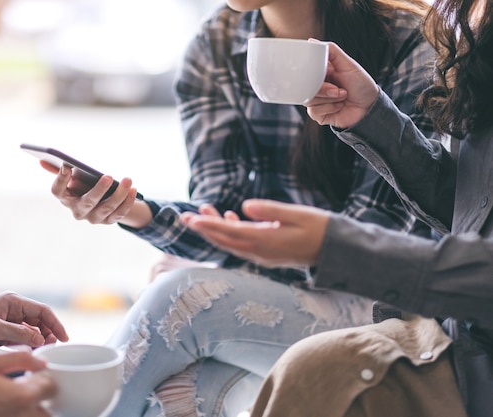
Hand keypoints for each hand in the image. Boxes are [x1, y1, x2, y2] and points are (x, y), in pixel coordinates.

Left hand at [0, 291, 68, 347]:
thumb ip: (19, 334)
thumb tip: (40, 340)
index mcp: (15, 301)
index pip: (43, 311)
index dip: (55, 324)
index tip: (64, 338)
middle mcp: (16, 308)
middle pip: (40, 320)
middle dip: (48, 333)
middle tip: (51, 348)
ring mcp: (11, 318)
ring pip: (33, 329)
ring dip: (39, 339)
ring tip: (42, 351)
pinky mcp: (6, 328)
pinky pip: (23, 335)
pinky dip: (28, 343)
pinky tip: (31, 351)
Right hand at [0, 348, 55, 416]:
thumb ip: (21, 358)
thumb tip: (41, 362)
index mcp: (22, 397)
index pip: (51, 388)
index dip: (46, 377)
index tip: (36, 372)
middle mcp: (19, 415)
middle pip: (48, 411)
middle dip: (44, 399)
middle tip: (32, 386)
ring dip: (35, 409)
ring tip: (20, 397)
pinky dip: (21, 414)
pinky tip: (9, 405)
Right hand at [44, 162, 149, 227]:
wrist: (101, 201)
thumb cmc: (83, 184)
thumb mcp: (73, 177)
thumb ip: (61, 170)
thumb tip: (43, 159)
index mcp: (65, 198)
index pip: (57, 191)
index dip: (60, 180)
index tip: (66, 166)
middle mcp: (77, 211)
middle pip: (87, 201)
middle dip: (98, 189)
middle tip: (108, 176)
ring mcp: (93, 218)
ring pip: (106, 208)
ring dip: (119, 194)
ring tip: (127, 179)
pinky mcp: (108, 221)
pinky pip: (119, 213)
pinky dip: (127, 202)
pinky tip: (133, 190)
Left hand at [180, 199, 329, 267]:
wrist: (336, 251)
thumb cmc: (320, 228)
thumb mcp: (297, 214)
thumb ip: (270, 211)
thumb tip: (244, 207)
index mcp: (266, 241)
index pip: (230, 232)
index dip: (210, 225)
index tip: (192, 218)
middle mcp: (260, 251)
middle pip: (225, 241)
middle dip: (204, 229)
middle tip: (184, 217)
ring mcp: (263, 255)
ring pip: (231, 243)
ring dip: (215, 230)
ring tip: (202, 212)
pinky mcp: (267, 254)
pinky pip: (242, 245)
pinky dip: (231, 232)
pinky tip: (228, 217)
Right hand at [304, 41, 379, 128]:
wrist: (369, 108)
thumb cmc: (362, 85)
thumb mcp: (348, 64)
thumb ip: (332, 51)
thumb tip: (311, 42)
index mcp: (322, 73)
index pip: (306, 71)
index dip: (310, 73)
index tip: (321, 74)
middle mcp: (317, 86)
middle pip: (305, 86)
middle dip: (323, 89)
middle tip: (337, 89)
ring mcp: (317, 100)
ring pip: (308, 99)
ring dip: (328, 99)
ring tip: (342, 96)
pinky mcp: (318, 114)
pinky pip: (313, 111)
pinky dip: (329, 108)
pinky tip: (339, 106)